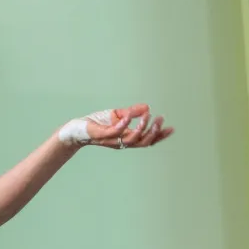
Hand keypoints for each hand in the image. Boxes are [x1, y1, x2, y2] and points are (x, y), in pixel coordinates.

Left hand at [56, 104, 173, 149]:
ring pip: (132, 139)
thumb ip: (131, 112)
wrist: (76, 129)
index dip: (160, 136)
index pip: (147, 140)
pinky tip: (129, 115)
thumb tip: (147, 107)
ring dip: (142, 128)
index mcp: (126, 138)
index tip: (172, 129)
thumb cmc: (96, 123)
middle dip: (154, 132)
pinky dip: (124, 124)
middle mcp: (121, 142)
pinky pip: (116, 132)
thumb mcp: (117, 115)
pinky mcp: (102, 135)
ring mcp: (112, 140)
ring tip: (148, 116)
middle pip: (143, 142)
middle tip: (160, 120)